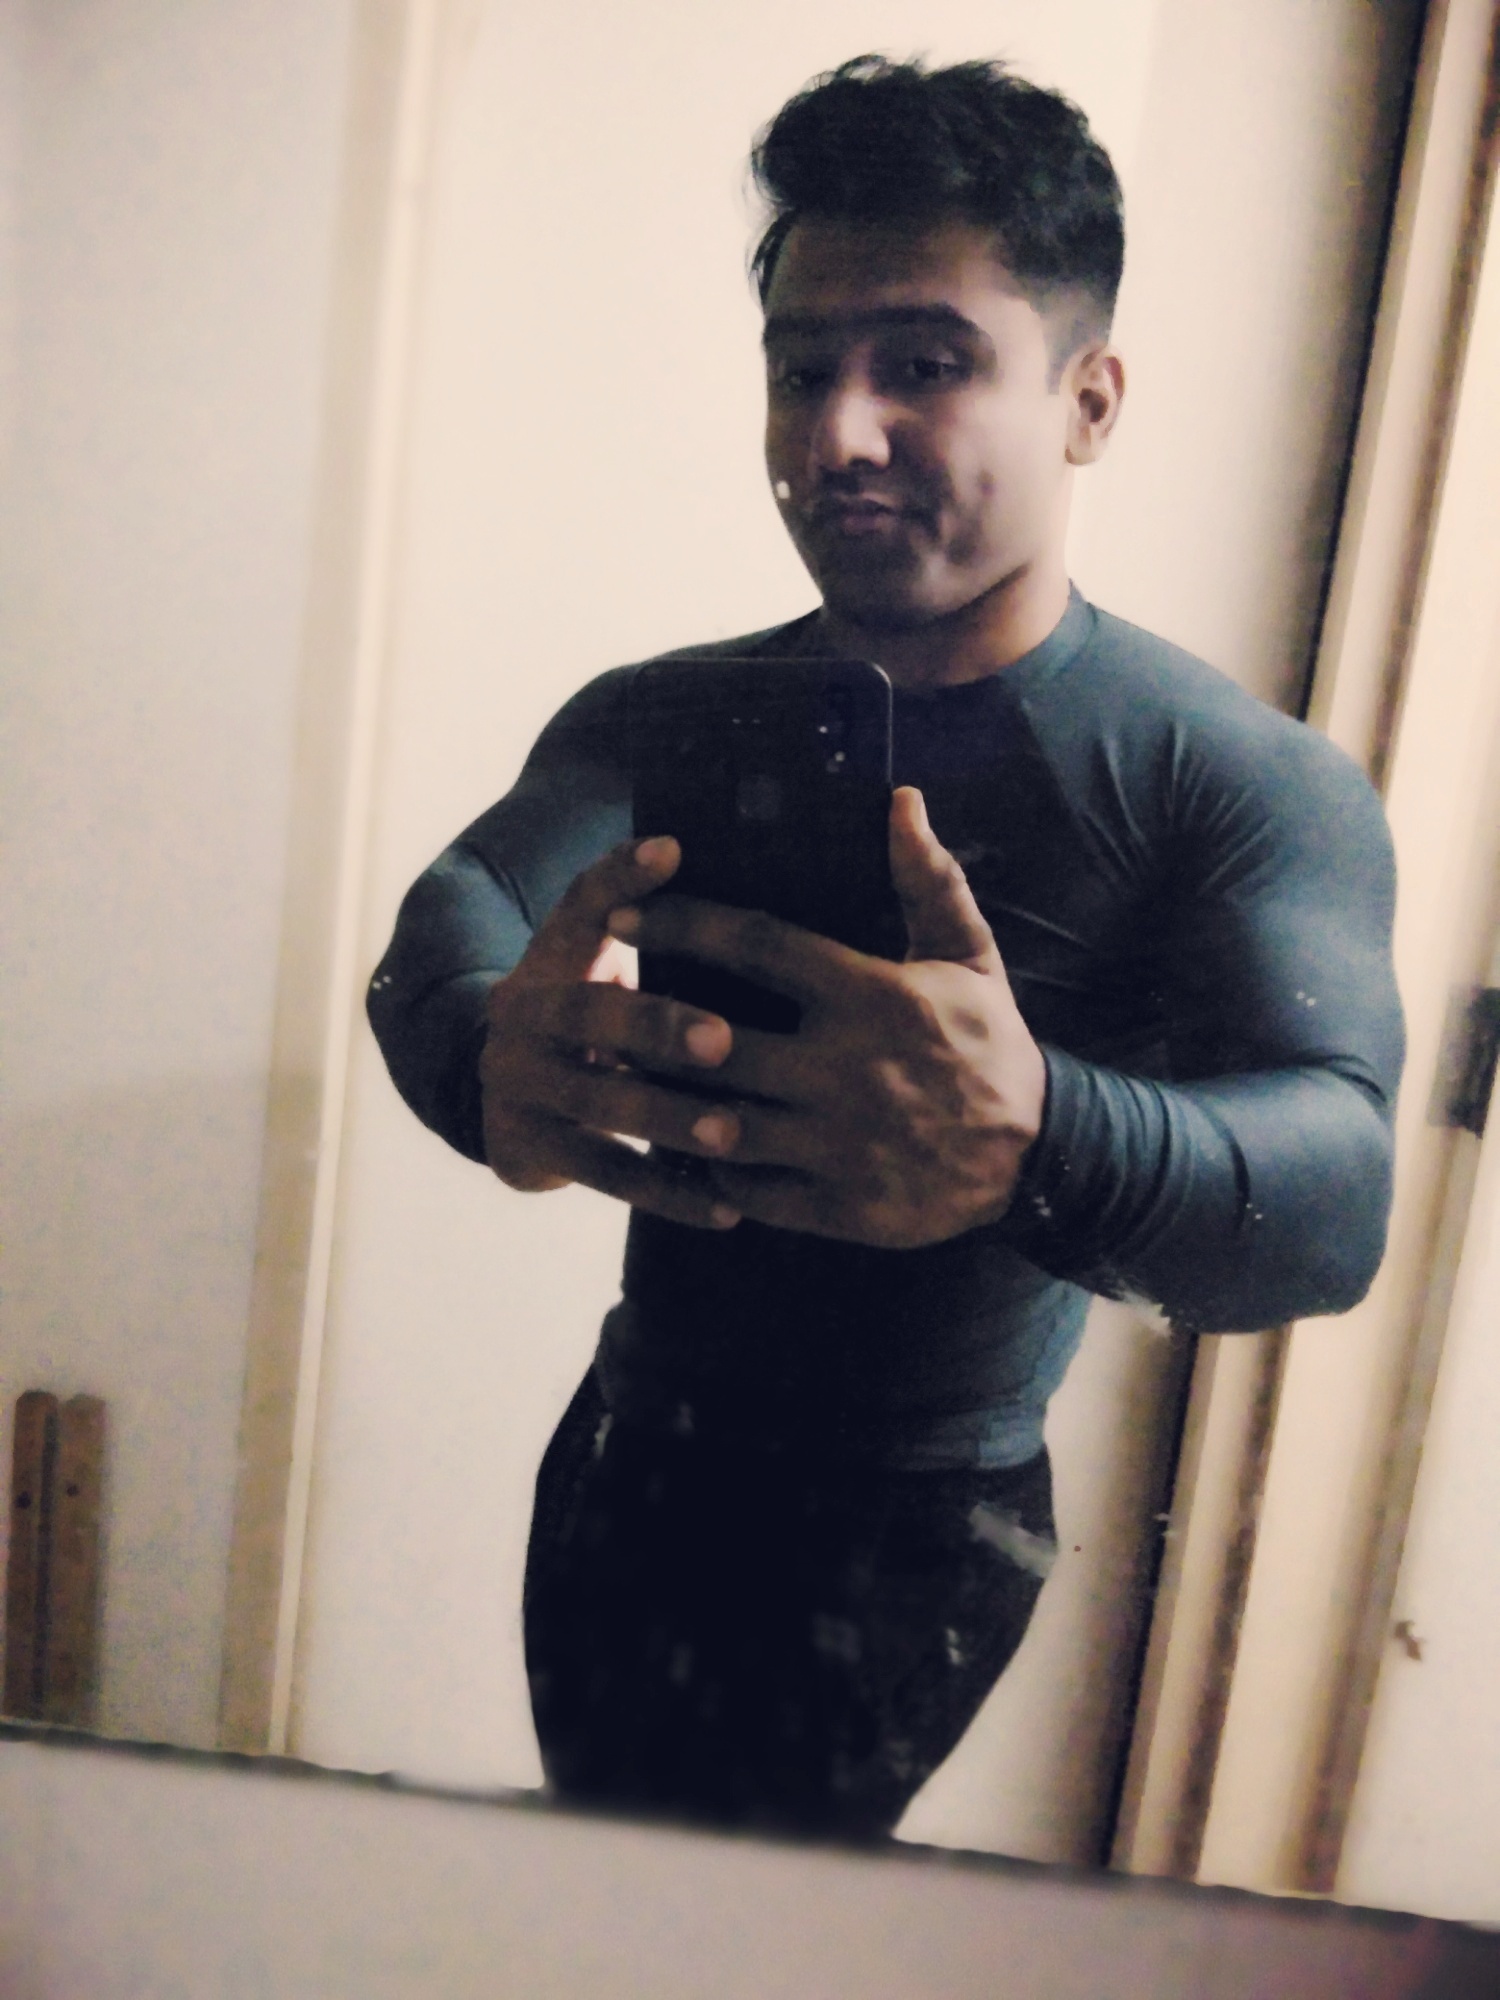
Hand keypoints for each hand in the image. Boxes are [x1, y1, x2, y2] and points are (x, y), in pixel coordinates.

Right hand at [479, 836, 744, 1229]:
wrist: (503, 1097)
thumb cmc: (598, 1018)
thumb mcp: (604, 963)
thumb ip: (655, 927)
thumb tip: (731, 865)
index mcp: (551, 954)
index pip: (583, 902)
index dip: (622, 875)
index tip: (675, 849)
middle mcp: (522, 1013)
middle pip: (587, 1013)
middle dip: (657, 1025)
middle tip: (724, 1040)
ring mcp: (517, 1083)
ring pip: (599, 1102)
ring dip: (670, 1119)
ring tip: (735, 1133)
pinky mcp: (525, 1147)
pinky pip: (605, 1175)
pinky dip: (668, 1192)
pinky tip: (726, 1208)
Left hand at [604, 788, 1046, 1248]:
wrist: (1041, 1156)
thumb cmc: (989, 1042)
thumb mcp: (969, 954)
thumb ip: (928, 879)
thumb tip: (900, 799)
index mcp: (872, 995)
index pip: (754, 945)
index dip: (679, 924)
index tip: (623, 913)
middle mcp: (848, 1070)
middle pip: (714, 1042)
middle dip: (647, 1024)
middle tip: (603, 1006)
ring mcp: (841, 1144)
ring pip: (718, 1124)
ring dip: (665, 1103)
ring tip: (627, 1078)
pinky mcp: (840, 1206)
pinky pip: (747, 1190)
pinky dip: (708, 1169)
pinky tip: (686, 1146)